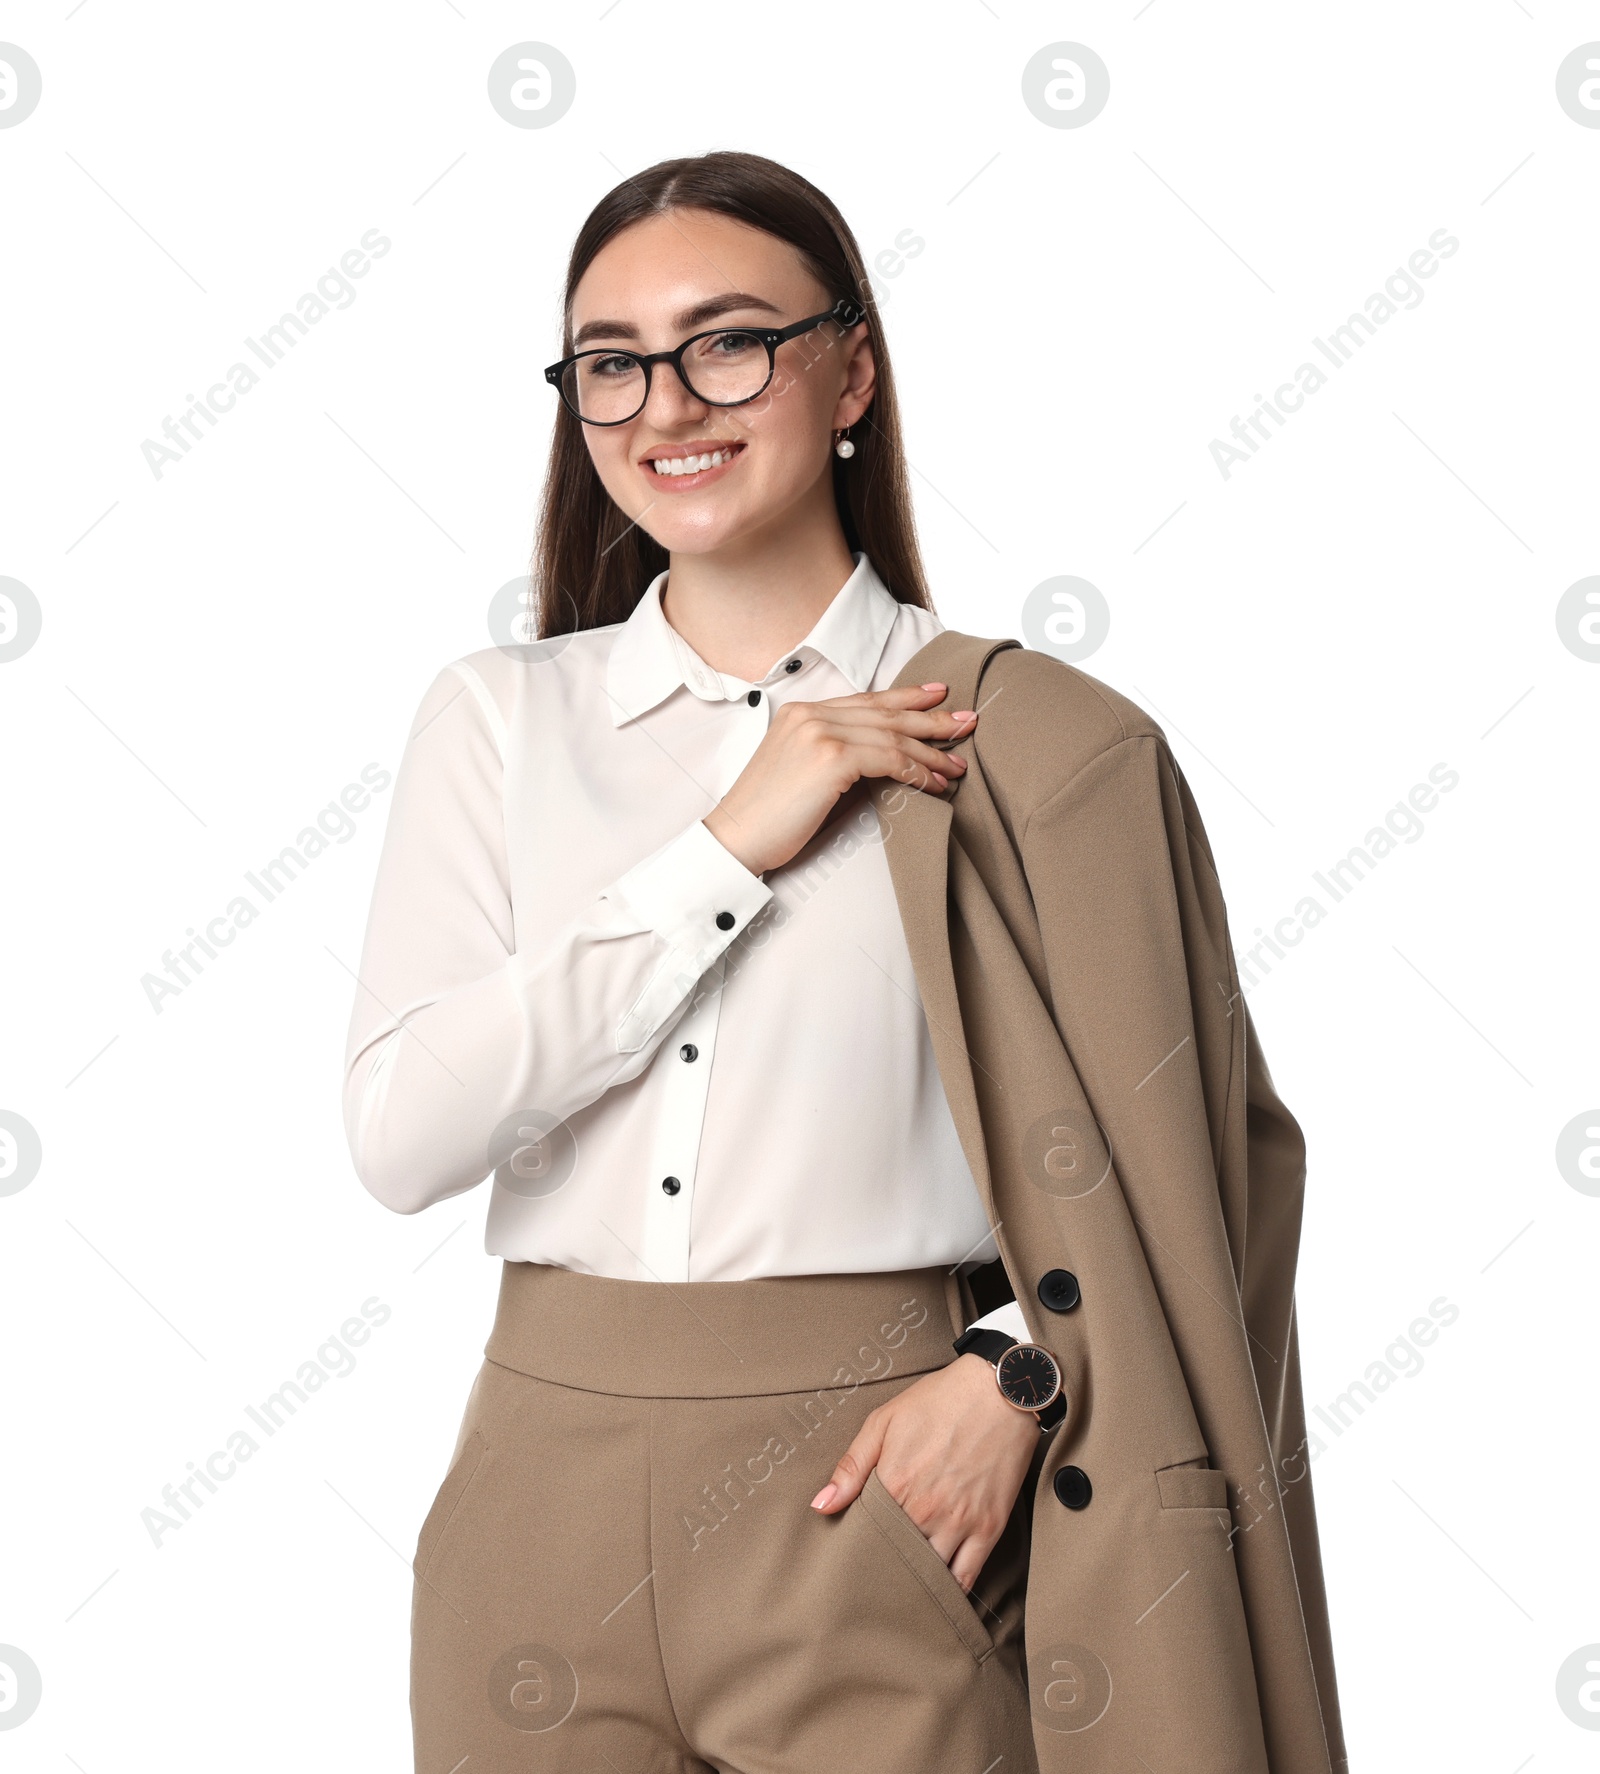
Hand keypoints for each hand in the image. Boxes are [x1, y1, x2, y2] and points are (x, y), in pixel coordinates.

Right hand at [703, 683, 976, 876]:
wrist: (736, 837)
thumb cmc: (767, 816)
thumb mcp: (798, 769)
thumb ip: (831, 751)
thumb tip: (880, 757)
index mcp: (801, 712)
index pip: (865, 700)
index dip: (905, 697)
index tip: (936, 695)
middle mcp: (811, 714)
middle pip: (885, 713)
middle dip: (931, 718)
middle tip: (967, 720)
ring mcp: (821, 732)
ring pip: (893, 736)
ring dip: (931, 752)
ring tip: (957, 764)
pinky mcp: (832, 758)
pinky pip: (890, 759)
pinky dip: (917, 772)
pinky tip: (935, 784)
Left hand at [808, 1354, 1039, 1592]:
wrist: (999, 1390)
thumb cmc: (939, 1401)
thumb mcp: (884, 1420)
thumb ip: (852, 1466)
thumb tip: (821, 1506)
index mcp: (895, 1484)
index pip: (866, 1535)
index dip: (857, 1548)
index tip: (851, 1556)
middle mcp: (925, 1510)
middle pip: (896, 1559)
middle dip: (883, 1570)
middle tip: (873, 1579)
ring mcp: (959, 1522)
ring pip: (929, 1574)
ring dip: (914, 1583)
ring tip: (902, 1587)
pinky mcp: (989, 1527)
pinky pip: (967, 1576)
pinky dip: (951, 1592)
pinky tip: (938, 1593)